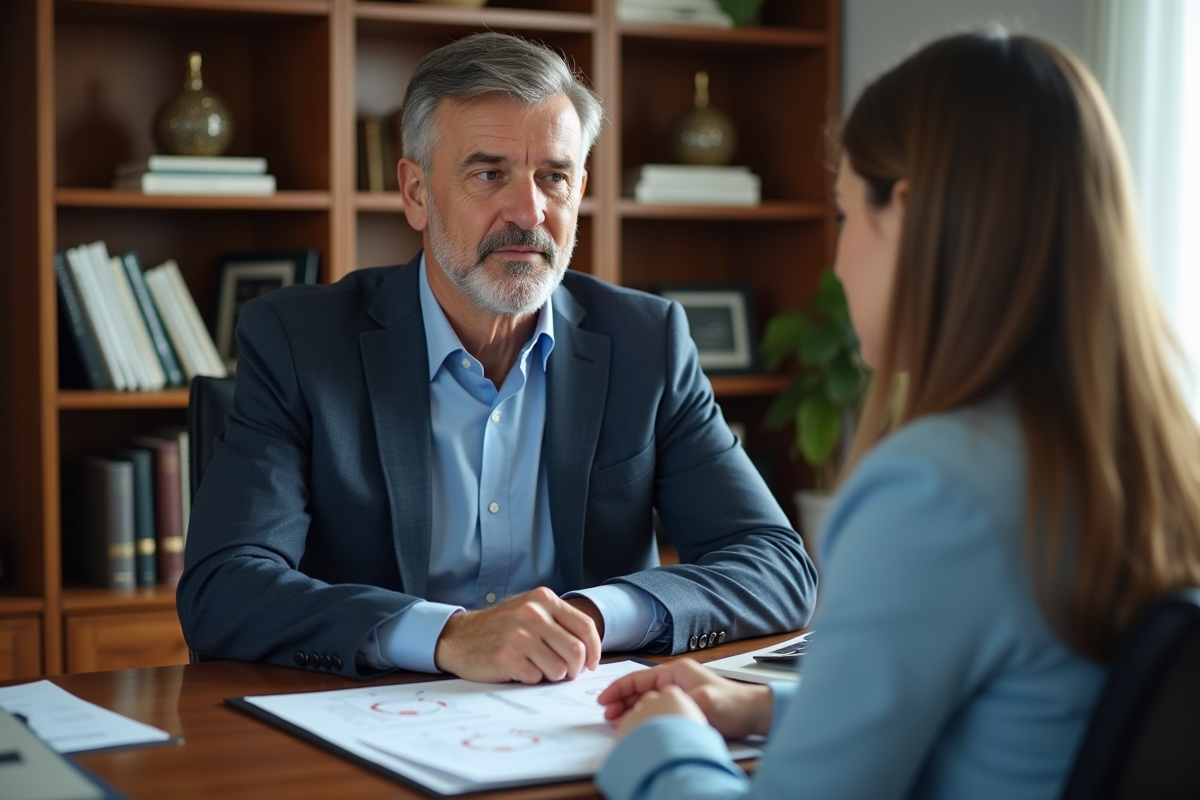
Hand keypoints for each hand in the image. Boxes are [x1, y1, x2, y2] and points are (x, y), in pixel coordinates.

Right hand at [434, 587, 601, 682]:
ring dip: (552, 675)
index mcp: (543, 599)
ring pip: (559, 668)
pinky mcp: (507, 656)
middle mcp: (532, 613)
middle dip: (575, 669)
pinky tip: (518, 669)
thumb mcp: (530, 611)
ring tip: (537, 668)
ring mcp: (519, 635)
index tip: (592, 663)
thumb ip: (558, 622)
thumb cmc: (500, 628)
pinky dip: (531, 678)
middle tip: (566, 673)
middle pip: (576, 651)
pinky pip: (536, 678)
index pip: (585, 626)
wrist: (459, 637)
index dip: (594, 649)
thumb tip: (590, 650)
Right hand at [598, 658, 773, 738]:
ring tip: (616, 722)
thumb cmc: (733, 704)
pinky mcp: (682, 706)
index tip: (604, 701)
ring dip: (630, 709)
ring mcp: (678, 693)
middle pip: (639, 689)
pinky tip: (637, 725)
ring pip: (645, 699)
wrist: (753, 714)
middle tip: (607, 716)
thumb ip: (681, 702)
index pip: (638, 677)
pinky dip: (643, 715)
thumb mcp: (706, 702)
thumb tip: (659, 707)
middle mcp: (675, 680)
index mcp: (677, 672)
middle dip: (620, 701)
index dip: (618, 688)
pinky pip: (655, 708)